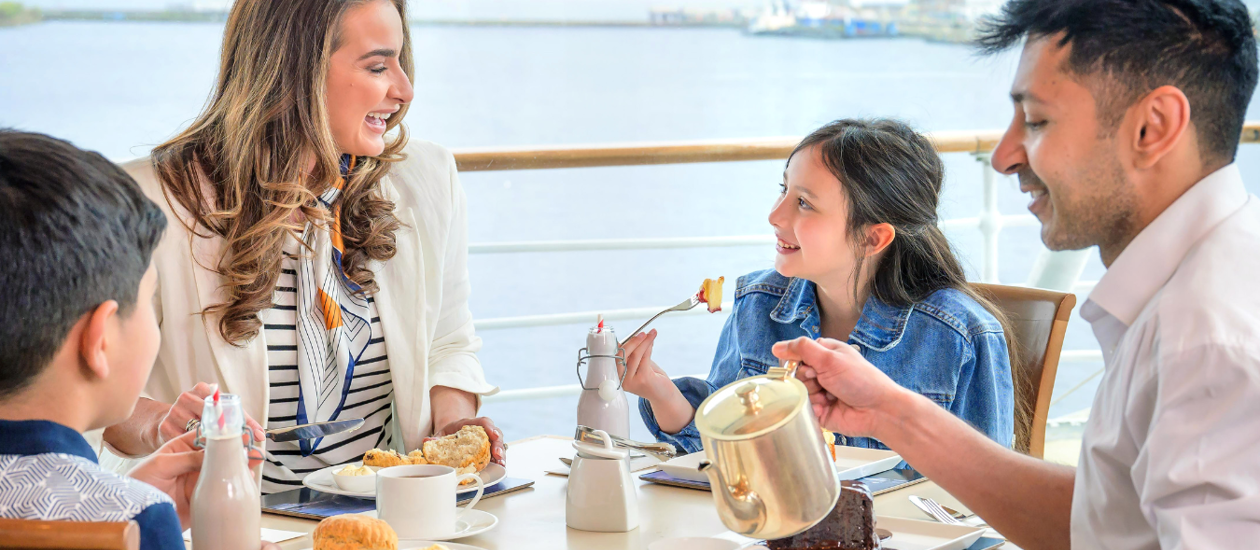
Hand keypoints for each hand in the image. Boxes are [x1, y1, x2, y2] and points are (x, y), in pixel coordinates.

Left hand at [128, 430, 266, 528]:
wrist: (130, 514)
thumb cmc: (137, 483)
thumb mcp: (160, 465)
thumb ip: (186, 458)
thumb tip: (212, 453)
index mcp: (181, 447)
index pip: (206, 435)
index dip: (223, 432)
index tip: (238, 430)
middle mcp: (192, 462)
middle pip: (219, 452)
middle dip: (236, 448)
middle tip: (252, 447)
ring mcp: (198, 480)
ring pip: (223, 469)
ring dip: (239, 464)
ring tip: (253, 461)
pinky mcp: (202, 498)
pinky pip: (221, 489)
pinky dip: (235, 484)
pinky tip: (244, 479)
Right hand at [156, 382, 264, 449]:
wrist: (164, 421)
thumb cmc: (198, 417)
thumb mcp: (219, 414)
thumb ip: (241, 422)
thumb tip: (262, 436)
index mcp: (203, 389)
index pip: (224, 404)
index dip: (240, 421)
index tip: (253, 436)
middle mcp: (187, 398)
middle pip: (211, 418)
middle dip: (226, 435)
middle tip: (239, 449)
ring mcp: (174, 412)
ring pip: (198, 432)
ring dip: (211, 445)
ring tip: (222, 454)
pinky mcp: (165, 427)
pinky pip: (184, 443)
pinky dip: (194, 452)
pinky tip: (202, 457)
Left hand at [427, 417, 506, 465]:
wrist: (454, 434)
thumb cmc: (450, 433)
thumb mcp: (442, 434)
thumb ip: (436, 438)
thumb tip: (427, 441)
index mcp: (472, 423)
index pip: (484, 422)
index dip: (490, 427)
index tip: (492, 434)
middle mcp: (482, 431)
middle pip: (495, 433)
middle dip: (498, 444)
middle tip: (497, 454)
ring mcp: (487, 440)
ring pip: (498, 444)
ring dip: (501, 453)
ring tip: (501, 463)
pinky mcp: (489, 449)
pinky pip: (497, 453)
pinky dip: (499, 459)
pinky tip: (500, 466)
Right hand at [619, 329, 675, 400]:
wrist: (663, 394)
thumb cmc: (650, 378)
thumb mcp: (638, 364)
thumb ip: (631, 354)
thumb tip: (628, 338)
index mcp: (615, 376)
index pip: (614, 356)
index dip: (619, 343)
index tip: (629, 334)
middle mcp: (620, 380)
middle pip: (622, 355)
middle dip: (633, 341)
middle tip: (642, 333)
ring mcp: (630, 381)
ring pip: (634, 355)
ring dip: (643, 341)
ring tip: (651, 333)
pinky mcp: (642, 379)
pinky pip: (644, 358)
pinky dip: (648, 346)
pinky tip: (652, 341)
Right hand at [772, 337, 907, 437]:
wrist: (878, 411)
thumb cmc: (862, 381)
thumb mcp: (830, 358)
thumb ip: (802, 349)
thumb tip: (777, 347)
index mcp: (826, 354)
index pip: (798, 353)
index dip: (797, 360)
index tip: (808, 366)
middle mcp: (822, 372)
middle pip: (796, 374)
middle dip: (807, 379)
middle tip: (822, 381)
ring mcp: (821, 392)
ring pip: (798, 392)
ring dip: (812, 395)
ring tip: (829, 396)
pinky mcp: (820, 411)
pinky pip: (804, 409)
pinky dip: (813, 409)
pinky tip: (828, 407)